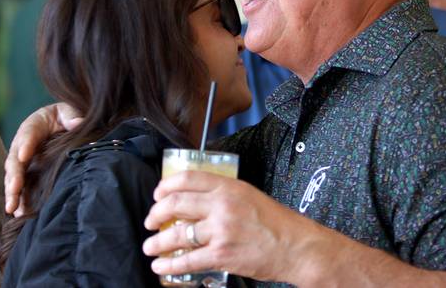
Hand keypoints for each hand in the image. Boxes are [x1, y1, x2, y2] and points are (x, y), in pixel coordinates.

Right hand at [4, 102, 82, 214]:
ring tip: (12, 208)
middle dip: (14, 175)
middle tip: (14, 189)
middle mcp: (23, 145)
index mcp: (33, 125)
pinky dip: (19, 199)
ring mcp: (24, 161)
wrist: (64, 122)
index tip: (24, 156)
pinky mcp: (29, 173)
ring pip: (14, 177)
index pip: (27, 134)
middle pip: (15, 160)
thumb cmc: (66, 115)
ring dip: (13, 193)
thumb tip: (78, 123)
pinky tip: (18, 214)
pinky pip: (21, 187)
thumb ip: (72, 116)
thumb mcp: (69, 110)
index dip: (25, 145)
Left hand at [143, 171, 319, 283]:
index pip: (188, 178)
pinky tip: (161, 265)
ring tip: (151, 246)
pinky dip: (169, 264)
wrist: (295, 246)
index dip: (166, 186)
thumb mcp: (249, 195)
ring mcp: (220, 231)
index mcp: (229, 187)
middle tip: (150, 220)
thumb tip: (196, 199)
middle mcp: (222, 205)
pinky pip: (187, 260)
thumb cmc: (276, 222)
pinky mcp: (221, 255)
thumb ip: (223, 194)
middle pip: (176, 203)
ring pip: (177, 234)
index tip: (158, 194)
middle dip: (155, 213)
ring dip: (157, 242)